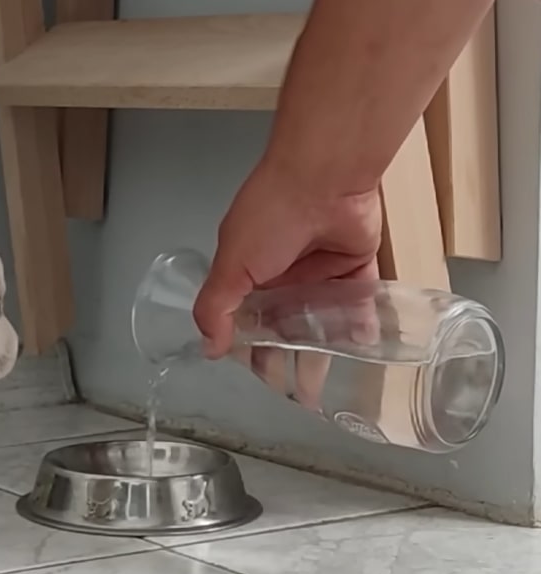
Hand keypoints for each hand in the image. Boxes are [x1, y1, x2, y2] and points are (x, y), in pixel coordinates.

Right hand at [193, 157, 381, 409]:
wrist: (324, 177)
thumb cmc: (270, 215)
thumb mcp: (231, 264)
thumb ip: (215, 308)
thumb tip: (210, 348)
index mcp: (249, 275)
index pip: (248, 323)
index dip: (253, 352)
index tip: (262, 379)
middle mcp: (283, 277)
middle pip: (286, 329)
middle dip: (290, 362)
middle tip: (299, 395)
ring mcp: (320, 272)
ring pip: (322, 321)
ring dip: (323, 351)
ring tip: (327, 386)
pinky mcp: (356, 266)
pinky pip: (360, 302)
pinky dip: (361, 324)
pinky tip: (362, 350)